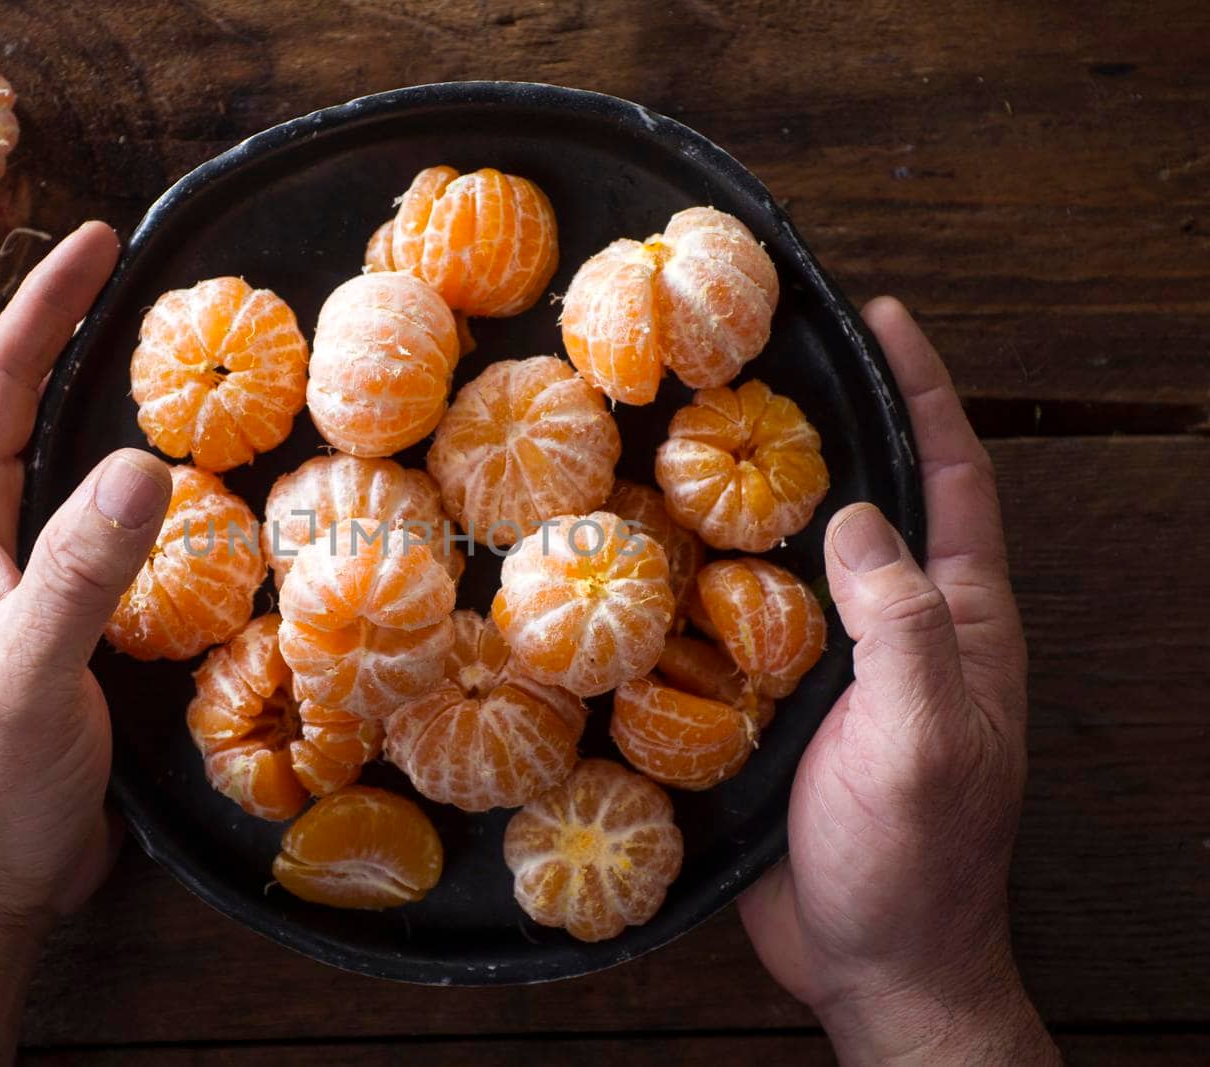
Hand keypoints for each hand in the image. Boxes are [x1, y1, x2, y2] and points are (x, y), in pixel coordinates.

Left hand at [0, 221, 171, 923]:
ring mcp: (0, 573)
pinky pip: (79, 514)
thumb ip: (81, 570)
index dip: (46, 309)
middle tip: (132, 276)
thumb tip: (145, 465)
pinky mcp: (39, 609)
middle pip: (13, 405)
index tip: (100, 241)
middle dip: (65, 332)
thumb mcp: (31, 671)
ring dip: (91, 399)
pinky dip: (120, 474)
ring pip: (46, 458)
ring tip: (152, 350)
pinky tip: (168, 476)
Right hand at [737, 298, 1057, 1063]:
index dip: (923, 394)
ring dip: (748, 502)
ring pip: (793, 559)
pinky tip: (647, 555)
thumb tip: (859, 517)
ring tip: (682, 441)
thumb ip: (903, 626)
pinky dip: (700, 581)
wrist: (872, 962)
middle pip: (869, 502)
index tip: (883, 321)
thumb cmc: (918, 858)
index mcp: (960, 622)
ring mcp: (835, 667)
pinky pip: (738, 623)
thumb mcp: (924, 737)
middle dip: (826, 428)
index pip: (952, 480)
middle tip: (754, 365)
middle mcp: (900, 629)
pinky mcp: (774, 705)